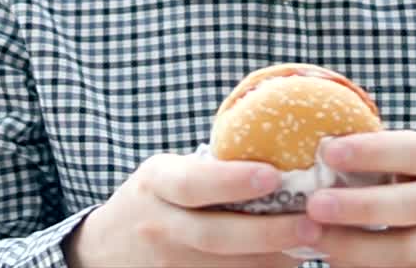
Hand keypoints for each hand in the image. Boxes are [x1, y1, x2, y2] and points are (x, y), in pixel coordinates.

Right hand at [64, 152, 319, 267]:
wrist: (104, 251)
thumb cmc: (152, 201)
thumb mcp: (167, 174)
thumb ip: (208, 170)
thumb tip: (281, 158)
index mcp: (156, 183)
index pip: (193, 183)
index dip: (232, 180)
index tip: (274, 175)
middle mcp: (158, 225)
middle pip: (215, 234)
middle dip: (268, 231)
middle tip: (312, 223)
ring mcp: (166, 263)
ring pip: (226, 267)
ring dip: (273, 259)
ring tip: (312, 244)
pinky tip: (286, 264)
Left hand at [299, 131, 415, 267]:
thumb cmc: (411, 179)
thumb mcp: (404, 156)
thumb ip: (369, 151)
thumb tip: (312, 146)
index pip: (412, 151)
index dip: (371, 151)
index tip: (328, 151)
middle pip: (410, 204)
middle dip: (360, 206)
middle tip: (315, 204)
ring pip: (402, 249)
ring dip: (353, 244)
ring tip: (311, 234)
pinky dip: (355, 264)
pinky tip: (327, 255)